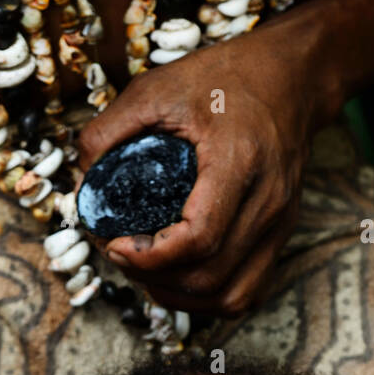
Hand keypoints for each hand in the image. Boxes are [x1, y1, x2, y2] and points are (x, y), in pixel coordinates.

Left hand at [77, 15, 328, 317]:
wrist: (292, 76)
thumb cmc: (227, 78)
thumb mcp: (159, 87)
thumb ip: (111, 130)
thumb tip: (81, 182)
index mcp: (241, 163)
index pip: (199, 239)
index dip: (149, 257)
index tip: (114, 245)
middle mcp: (268, 202)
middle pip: (209, 277)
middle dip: (153, 278)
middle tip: (120, 255)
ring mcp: (280, 224)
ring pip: (231, 297)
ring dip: (181, 297)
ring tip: (147, 271)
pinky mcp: (280, 236)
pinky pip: (248, 292)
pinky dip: (209, 298)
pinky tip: (180, 277)